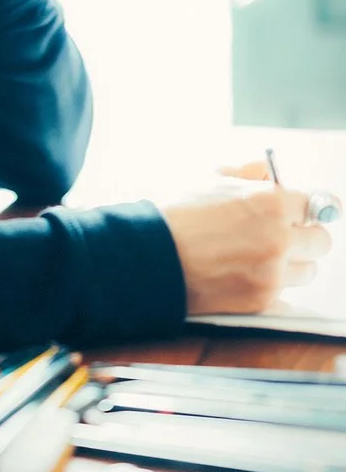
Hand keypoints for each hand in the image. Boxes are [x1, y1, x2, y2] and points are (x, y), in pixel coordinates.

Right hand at [161, 166, 332, 314]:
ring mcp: (271, 272)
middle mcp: (279, 238)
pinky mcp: (260, 300)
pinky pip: (285, 294)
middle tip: (280, 235)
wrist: (149, 255)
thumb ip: (250, 171)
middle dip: (303, 237)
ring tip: (257, 257)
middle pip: (321, 241)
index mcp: (270, 201)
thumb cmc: (175, 212)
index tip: (303, 213)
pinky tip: (243, 274)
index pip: (318, 206)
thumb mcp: (211, 176)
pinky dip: (271, 286)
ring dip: (290, 264)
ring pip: (307, 271)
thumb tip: (274, 173)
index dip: (305, 209)